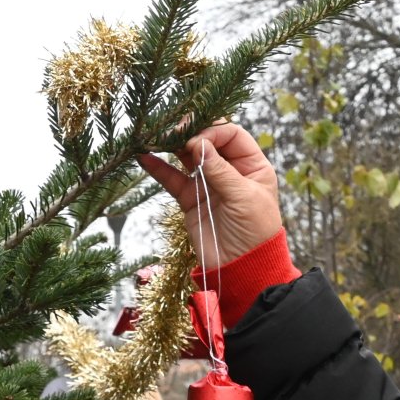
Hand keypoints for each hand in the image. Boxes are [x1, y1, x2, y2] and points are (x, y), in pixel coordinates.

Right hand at [137, 123, 282, 267]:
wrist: (242, 269)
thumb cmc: (255, 232)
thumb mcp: (243, 197)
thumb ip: (220, 170)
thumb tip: (199, 143)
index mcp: (252, 165)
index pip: (231, 134)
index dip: (213, 131)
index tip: (198, 140)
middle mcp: (230, 170)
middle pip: (208, 140)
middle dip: (190, 132)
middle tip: (173, 130)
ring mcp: (208, 183)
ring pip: (187, 156)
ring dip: (172, 146)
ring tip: (157, 138)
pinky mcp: (190, 199)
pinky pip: (172, 179)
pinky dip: (159, 168)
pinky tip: (145, 157)